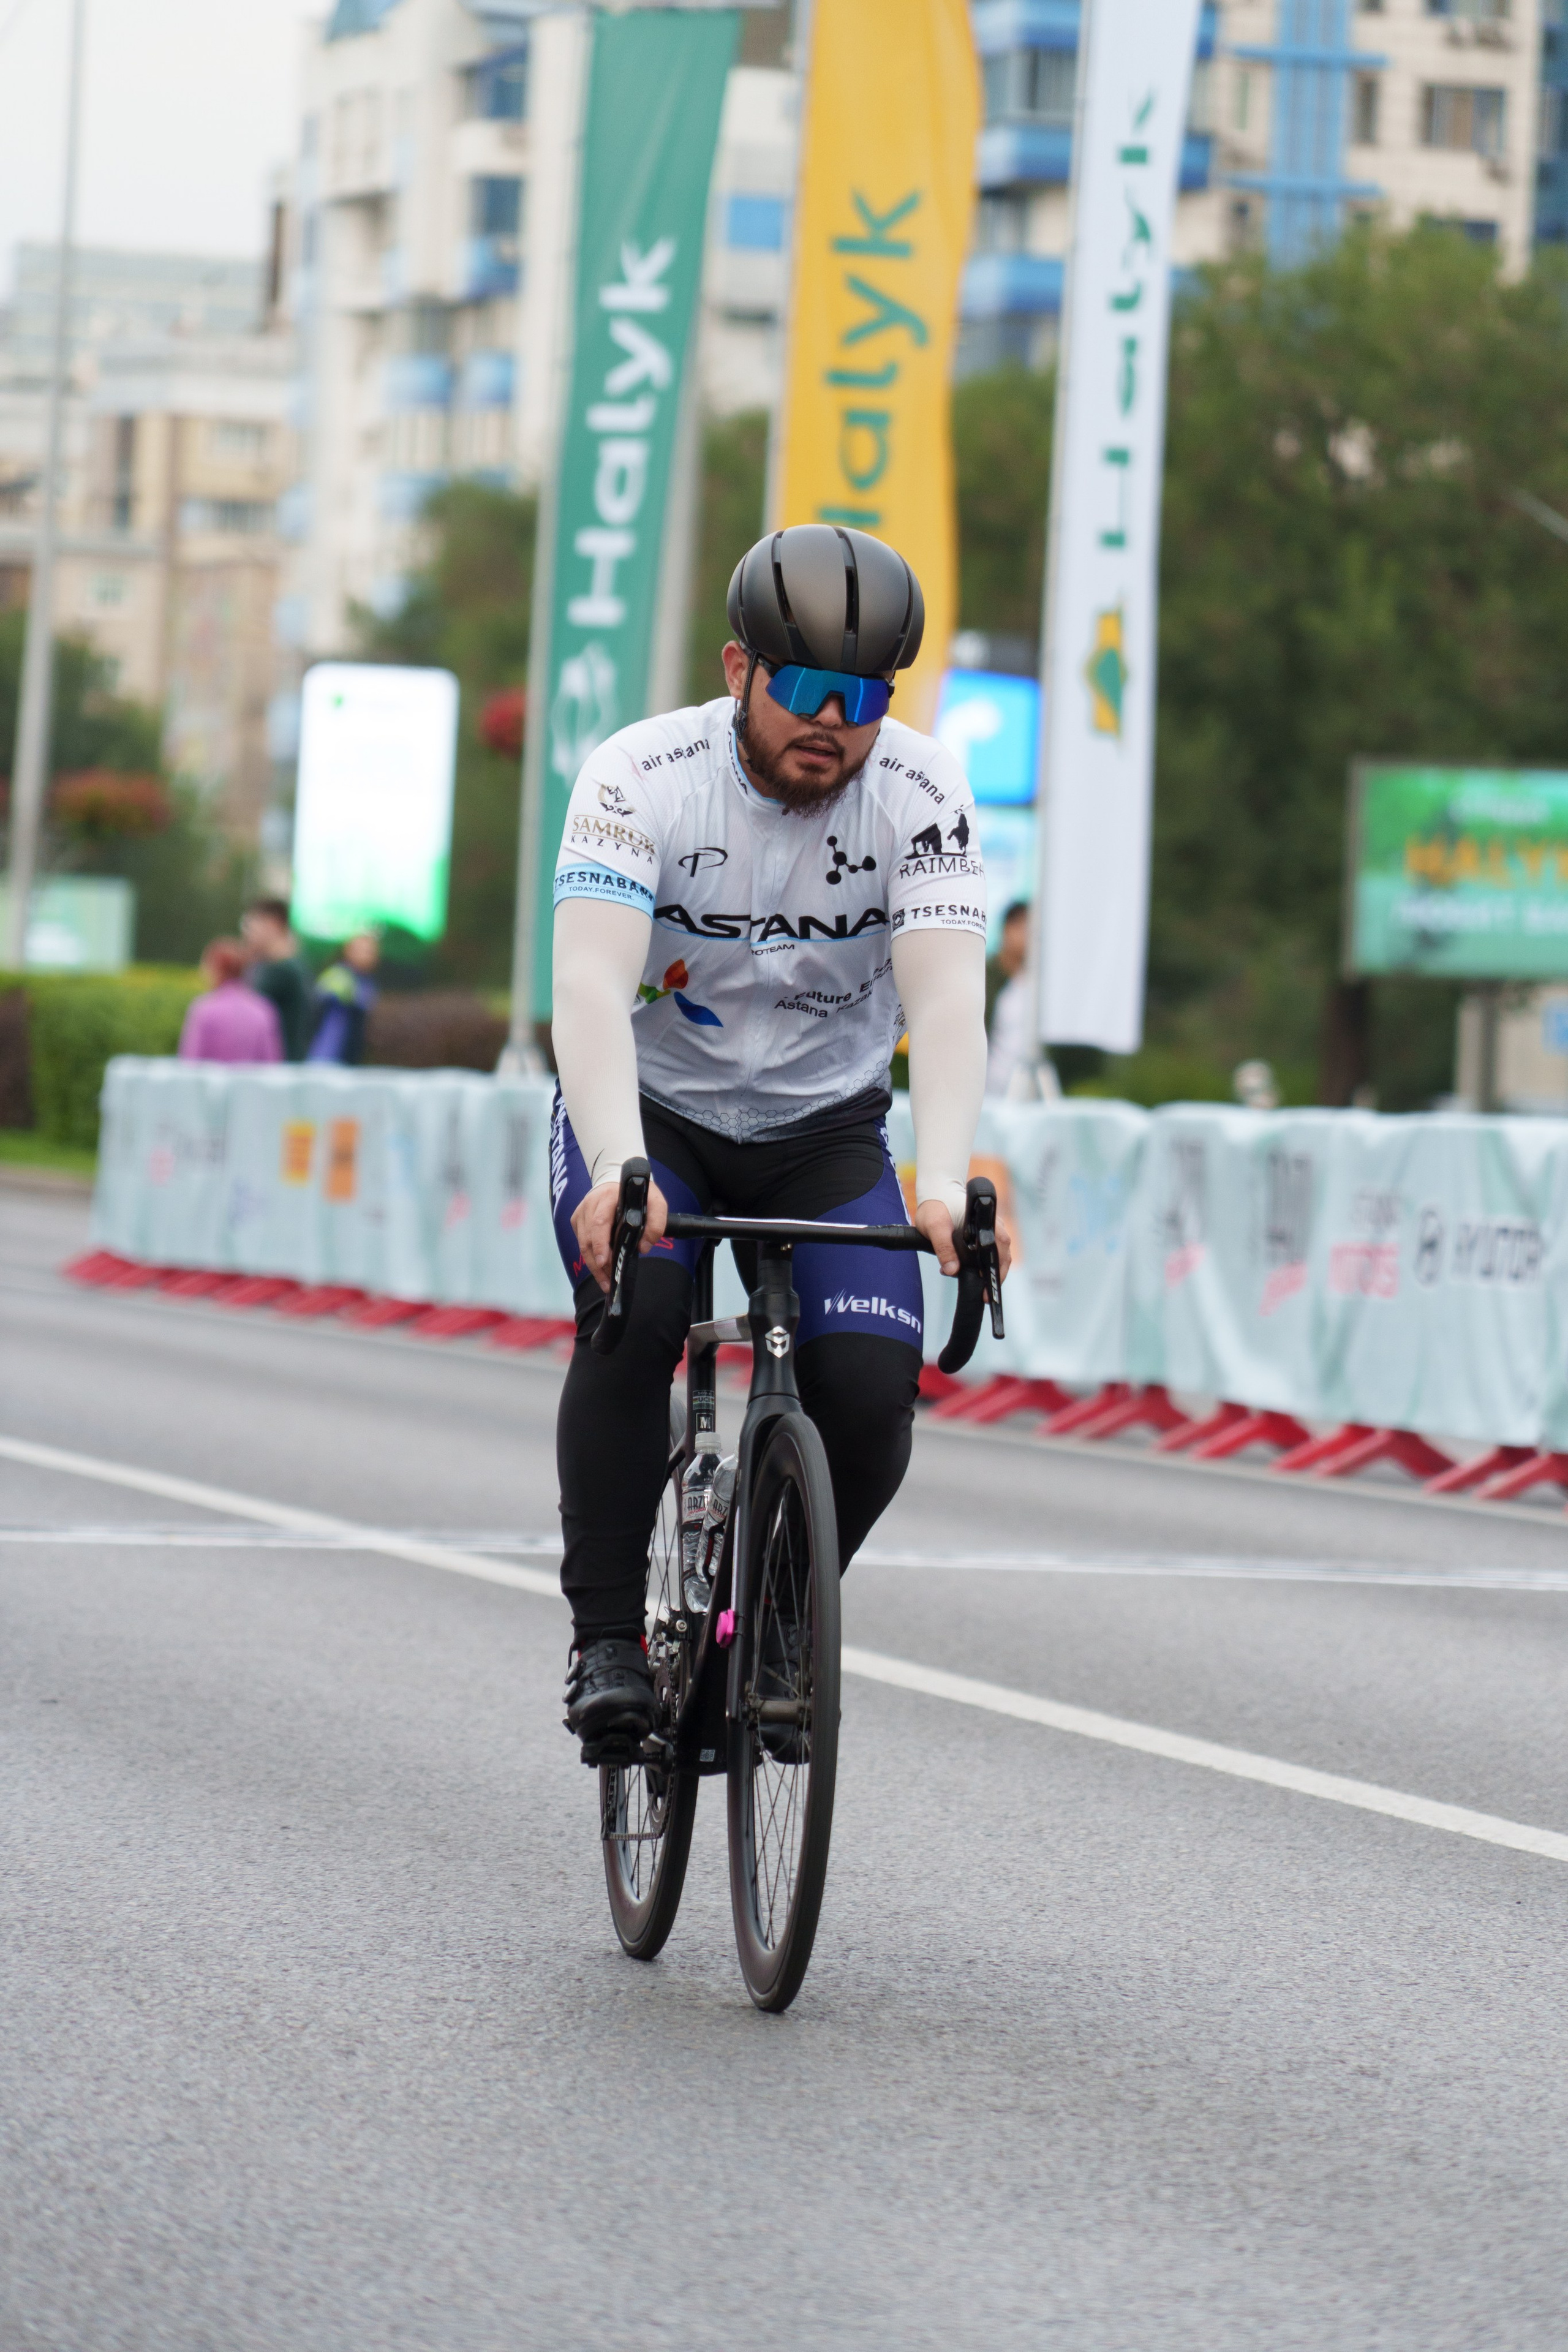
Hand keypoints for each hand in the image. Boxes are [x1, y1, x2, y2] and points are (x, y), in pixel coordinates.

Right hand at [571, 1173, 669, 1291]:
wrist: (617, 1179)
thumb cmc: (637, 1193)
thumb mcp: (655, 1202)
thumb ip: (656, 1223)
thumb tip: (644, 1247)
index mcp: (607, 1197)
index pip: (599, 1222)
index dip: (600, 1244)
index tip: (604, 1261)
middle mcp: (590, 1204)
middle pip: (588, 1239)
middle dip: (597, 1264)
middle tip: (609, 1282)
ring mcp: (581, 1213)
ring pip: (582, 1244)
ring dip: (594, 1266)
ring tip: (606, 1282)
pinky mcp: (577, 1221)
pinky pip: (581, 1243)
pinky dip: (591, 1258)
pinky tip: (601, 1271)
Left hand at [913, 1196, 1013, 1281]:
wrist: (937, 1191)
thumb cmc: (935, 1206)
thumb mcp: (934, 1227)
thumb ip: (943, 1248)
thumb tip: (953, 1270)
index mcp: (985, 1222)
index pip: (999, 1249)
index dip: (997, 1269)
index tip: (989, 1286)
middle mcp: (994, 1225)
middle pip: (1004, 1255)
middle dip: (995, 1276)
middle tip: (984, 1295)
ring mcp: (993, 1229)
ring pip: (999, 1255)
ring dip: (990, 1271)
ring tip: (977, 1287)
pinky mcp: (986, 1234)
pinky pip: (992, 1252)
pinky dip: (985, 1264)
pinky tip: (970, 1272)